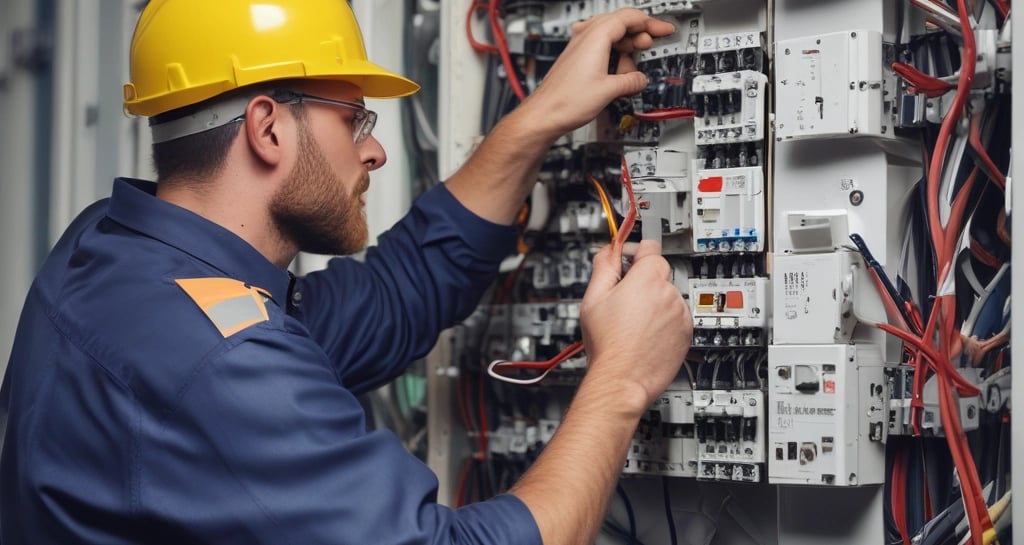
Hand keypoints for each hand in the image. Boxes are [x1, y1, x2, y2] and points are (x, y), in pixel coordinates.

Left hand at [518, 8, 675, 137]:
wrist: (543, 114)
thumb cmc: (566, 102)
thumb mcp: (608, 91)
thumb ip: (630, 81)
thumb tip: (640, 79)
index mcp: (595, 37)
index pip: (629, 17)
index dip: (651, 23)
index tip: (664, 29)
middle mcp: (585, 36)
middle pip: (620, 22)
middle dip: (640, 33)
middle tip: (653, 44)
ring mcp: (579, 46)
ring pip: (610, 33)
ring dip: (626, 45)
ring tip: (634, 64)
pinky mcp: (576, 57)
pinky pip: (600, 46)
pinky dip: (613, 53)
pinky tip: (618, 69)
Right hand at [578, 240, 692, 413]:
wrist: (622, 378)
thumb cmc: (608, 344)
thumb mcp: (594, 298)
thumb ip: (603, 267)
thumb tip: (608, 250)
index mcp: (647, 279)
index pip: (650, 247)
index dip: (635, 251)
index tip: (627, 258)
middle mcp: (669, 293)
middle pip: (658, 274)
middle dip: (642, 281)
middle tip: (622, 300)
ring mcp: (680, 314)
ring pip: (668, 297)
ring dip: (654, 303)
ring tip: (633, 322)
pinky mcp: (686, 333)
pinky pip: (676, 318)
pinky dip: (664, 322)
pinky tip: (645, 334)